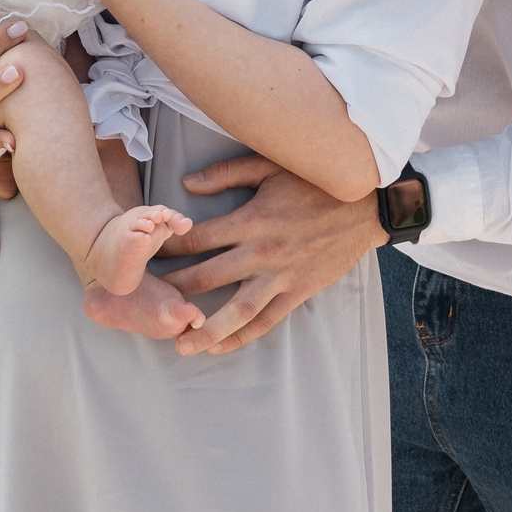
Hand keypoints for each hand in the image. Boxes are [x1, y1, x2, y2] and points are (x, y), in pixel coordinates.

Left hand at [156, 155, 385, 357]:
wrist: (366, 207)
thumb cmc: (315, 182)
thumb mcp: (271, 165)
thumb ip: (227, 173)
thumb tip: (187, 184)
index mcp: (251, 219)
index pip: (198, 237)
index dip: (168, 247)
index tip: (144, 255)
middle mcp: (263, 252)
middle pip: (209, 277)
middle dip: (175, 291)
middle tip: (146, 302)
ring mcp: (282, 276)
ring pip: (237, 310)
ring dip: (205, 329)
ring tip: (179, 345)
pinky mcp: (299, 292)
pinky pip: (267, 320)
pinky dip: (243, 336)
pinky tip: (220, 346)